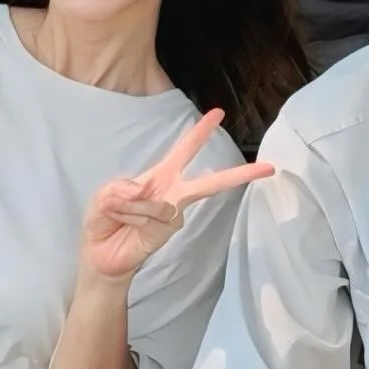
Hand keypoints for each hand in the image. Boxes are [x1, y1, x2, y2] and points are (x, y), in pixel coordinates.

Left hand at [78, 111, 271, 288]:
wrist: (100, 255)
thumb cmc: (105, 220)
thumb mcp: (104, 195)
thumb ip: (120, 187)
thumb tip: (142, 189)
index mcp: (160, 176)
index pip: (184, 150)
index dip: (200, 132)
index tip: (218, 113)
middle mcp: (173, 192)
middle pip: (210, 182)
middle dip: (238, 174)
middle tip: (267, 168)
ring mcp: (173, 214)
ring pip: (162, 202)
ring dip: (133, 205)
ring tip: (117, 211)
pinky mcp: (168, 232)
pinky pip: (156, 215)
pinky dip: (134, 214)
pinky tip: (125, 221)